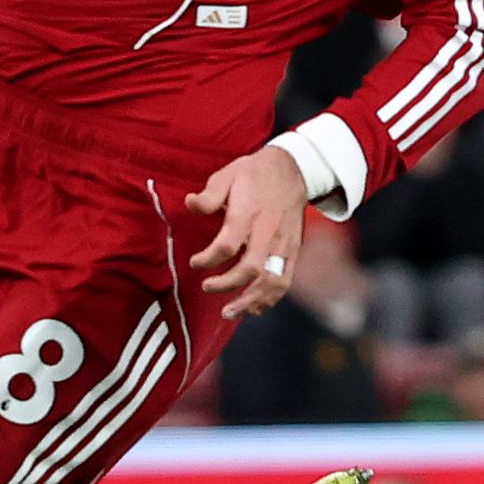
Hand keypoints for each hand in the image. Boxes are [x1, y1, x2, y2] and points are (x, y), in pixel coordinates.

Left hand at [187, 147, 309, 317]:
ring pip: (271, 281)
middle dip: (227, 285)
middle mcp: (268, 231)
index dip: (208, 259)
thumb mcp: (228, 174)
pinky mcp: (293, 251)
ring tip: (228, 312)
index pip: (227, 244)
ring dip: (250, 301)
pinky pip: (285, 281)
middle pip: (251, 268)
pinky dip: (270, 299)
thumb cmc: (255, 174)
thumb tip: (189, 204)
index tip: (195, 262)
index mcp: (249, 213)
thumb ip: (209, 194)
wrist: (293, 171)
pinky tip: (253, 308)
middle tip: (207, 287)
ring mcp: (283, 244)